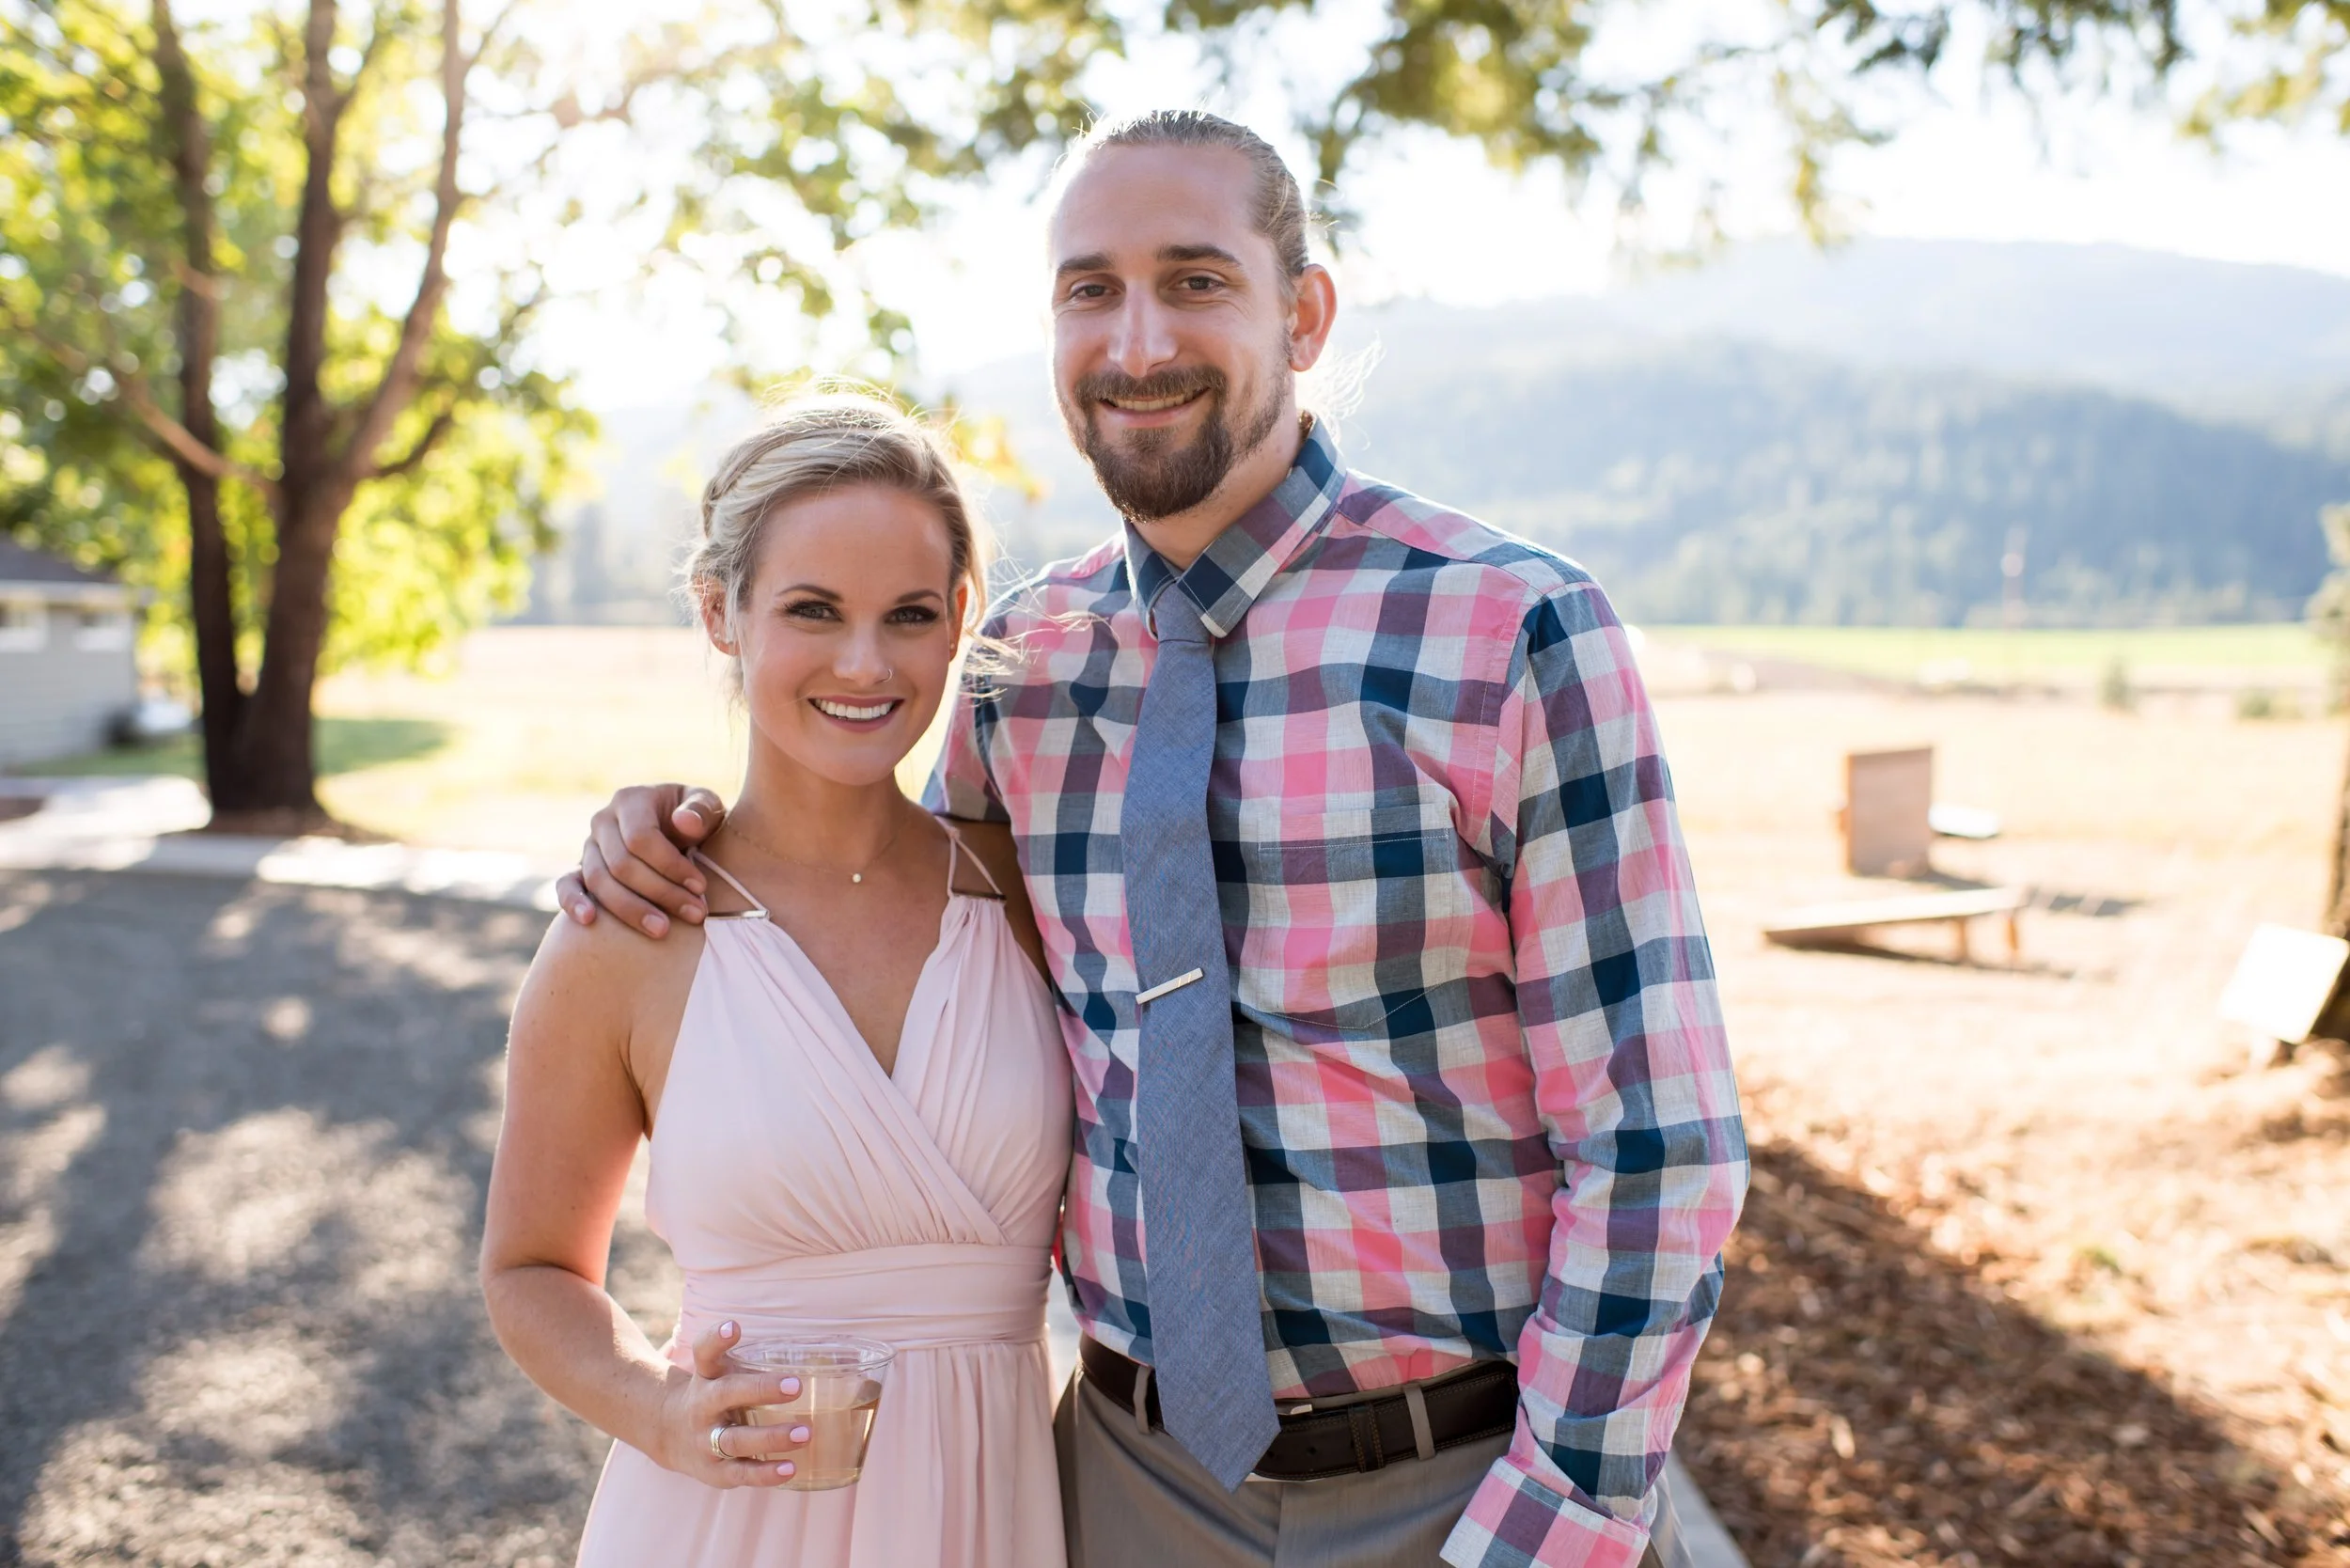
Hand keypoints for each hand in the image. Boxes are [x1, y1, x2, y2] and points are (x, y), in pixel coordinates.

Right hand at [557, 784, 727, 935]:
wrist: (679, 832)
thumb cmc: (696, 820)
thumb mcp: (706, 806)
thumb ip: (701, 810)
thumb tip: (685, 823)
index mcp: (631, 800)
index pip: (641, 837)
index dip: (670, 865)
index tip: (700, 887)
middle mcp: (603, 821)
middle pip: (622, 864)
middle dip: (661, 893)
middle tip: (695, 914)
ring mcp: (589, 846)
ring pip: (599, 881)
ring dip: (630, 909)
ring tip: (662, 930)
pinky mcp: (581, 870)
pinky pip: (566, 885)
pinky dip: (573, 902)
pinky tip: (588, 921)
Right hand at [648, 1319, 810, 1486]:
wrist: (668, 1432)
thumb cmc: (713, 1394)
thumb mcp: (722, 1371)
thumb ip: (755, 1360)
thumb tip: (820, 1355)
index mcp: (706, 1376)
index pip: (705, 1352)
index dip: (717, 1338)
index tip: (734, 1326)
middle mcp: (702, 1406)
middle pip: (726, 1394)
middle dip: (760, 1390)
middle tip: (796, 1386)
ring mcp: (705, 1440)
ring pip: (735, 1440)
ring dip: (771, 1437)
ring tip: (804, 1433)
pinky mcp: (714, 1470)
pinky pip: (740, 1473)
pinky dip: (765, 1473)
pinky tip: (790, 1469)